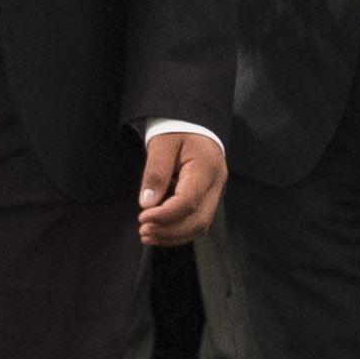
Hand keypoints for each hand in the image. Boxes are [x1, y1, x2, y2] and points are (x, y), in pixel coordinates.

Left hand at [138, 130, 225, 247]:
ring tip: (148, 235)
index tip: (143, 217)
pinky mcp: (209, 198)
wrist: (194, 123)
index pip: (188, 201)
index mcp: (206, 167)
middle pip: (198, 219)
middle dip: (169, 231)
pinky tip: (159, 231)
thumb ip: (155, 172)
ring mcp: (215, 192)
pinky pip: (197, 221)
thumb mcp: (162, 144)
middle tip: (143, 231)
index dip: (165, 215)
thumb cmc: (178, 130)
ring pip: (200, 225)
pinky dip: (178, 231)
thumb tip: (147, 203)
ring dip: (173, 235)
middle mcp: (216, 183)